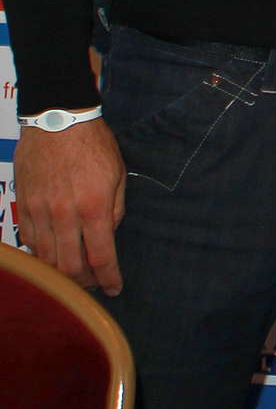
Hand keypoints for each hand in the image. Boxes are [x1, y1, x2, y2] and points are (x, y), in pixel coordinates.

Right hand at [13, 120, 126, 293]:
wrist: (58, 120)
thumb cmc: (93, 144)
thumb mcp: (118, 174)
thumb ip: (115, 208)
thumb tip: (108, 234)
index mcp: (94, 206)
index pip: (101, 256)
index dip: (109, 278)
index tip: (115, 288)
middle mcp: (64, 214)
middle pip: (70, 266)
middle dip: (85, 283)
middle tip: (95, 285)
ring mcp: (39, 212)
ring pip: (47, 258)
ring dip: (61, 274)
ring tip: (75, 276)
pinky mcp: (23, 206)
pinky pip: (29, 241)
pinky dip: (41, 255)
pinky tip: (52, 256)